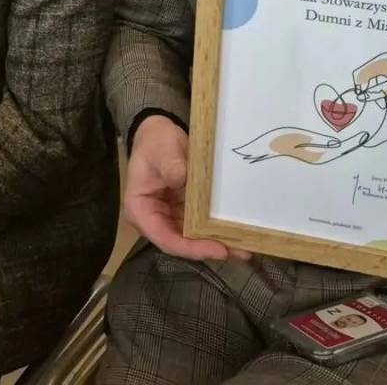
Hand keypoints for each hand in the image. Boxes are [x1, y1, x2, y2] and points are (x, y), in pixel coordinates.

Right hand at [124, 115, 246, 260]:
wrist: (159, 135)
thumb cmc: (156, 143)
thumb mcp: (161, 151)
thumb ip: (170, 165)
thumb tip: (181, 177)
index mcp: (140, 211)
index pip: (165, 238)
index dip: (190, 248)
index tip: (217, 249)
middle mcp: (155, 220)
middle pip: (181, 243)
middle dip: (209, 249)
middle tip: (239, 251)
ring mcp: (171, 218)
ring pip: (193, 240)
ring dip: (217, 243)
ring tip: (245, 249)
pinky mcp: (185, 213)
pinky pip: (201, 227)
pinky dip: (217, 231)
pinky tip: (238, 234)